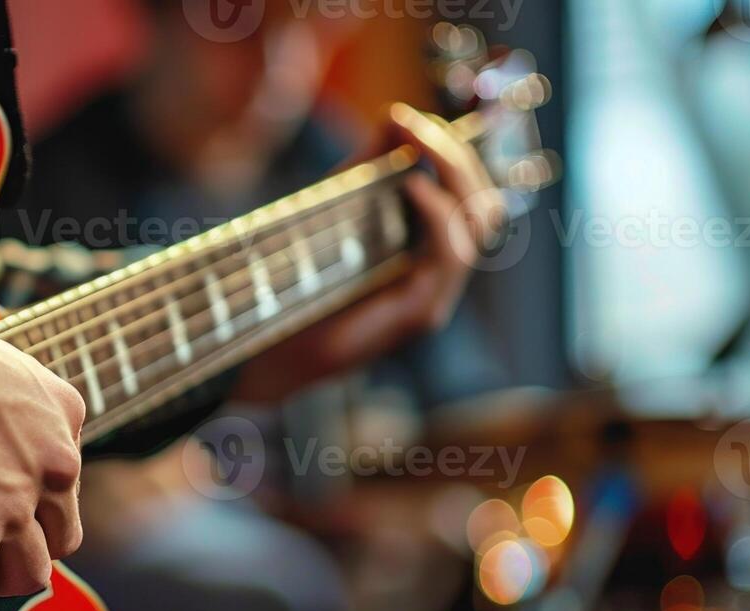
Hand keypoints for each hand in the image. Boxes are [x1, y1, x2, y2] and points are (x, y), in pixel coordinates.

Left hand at [233, 102, 504, 400]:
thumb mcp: (334, 215)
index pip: (469, 195)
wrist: (265, 353)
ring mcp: (434, 297)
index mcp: (422, 254)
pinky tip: (412, 185)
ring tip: (416, 144)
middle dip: (456, 153)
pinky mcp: (421, 314)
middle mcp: (437, 277)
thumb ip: (364, 170)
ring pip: (478, 223)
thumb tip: (393, 118)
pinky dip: (439, 213)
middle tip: (416, 125)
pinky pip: (451, 254)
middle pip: (484, 203)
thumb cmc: (295, 291)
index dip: (448, 150)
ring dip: (452, 172)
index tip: (406, 117)